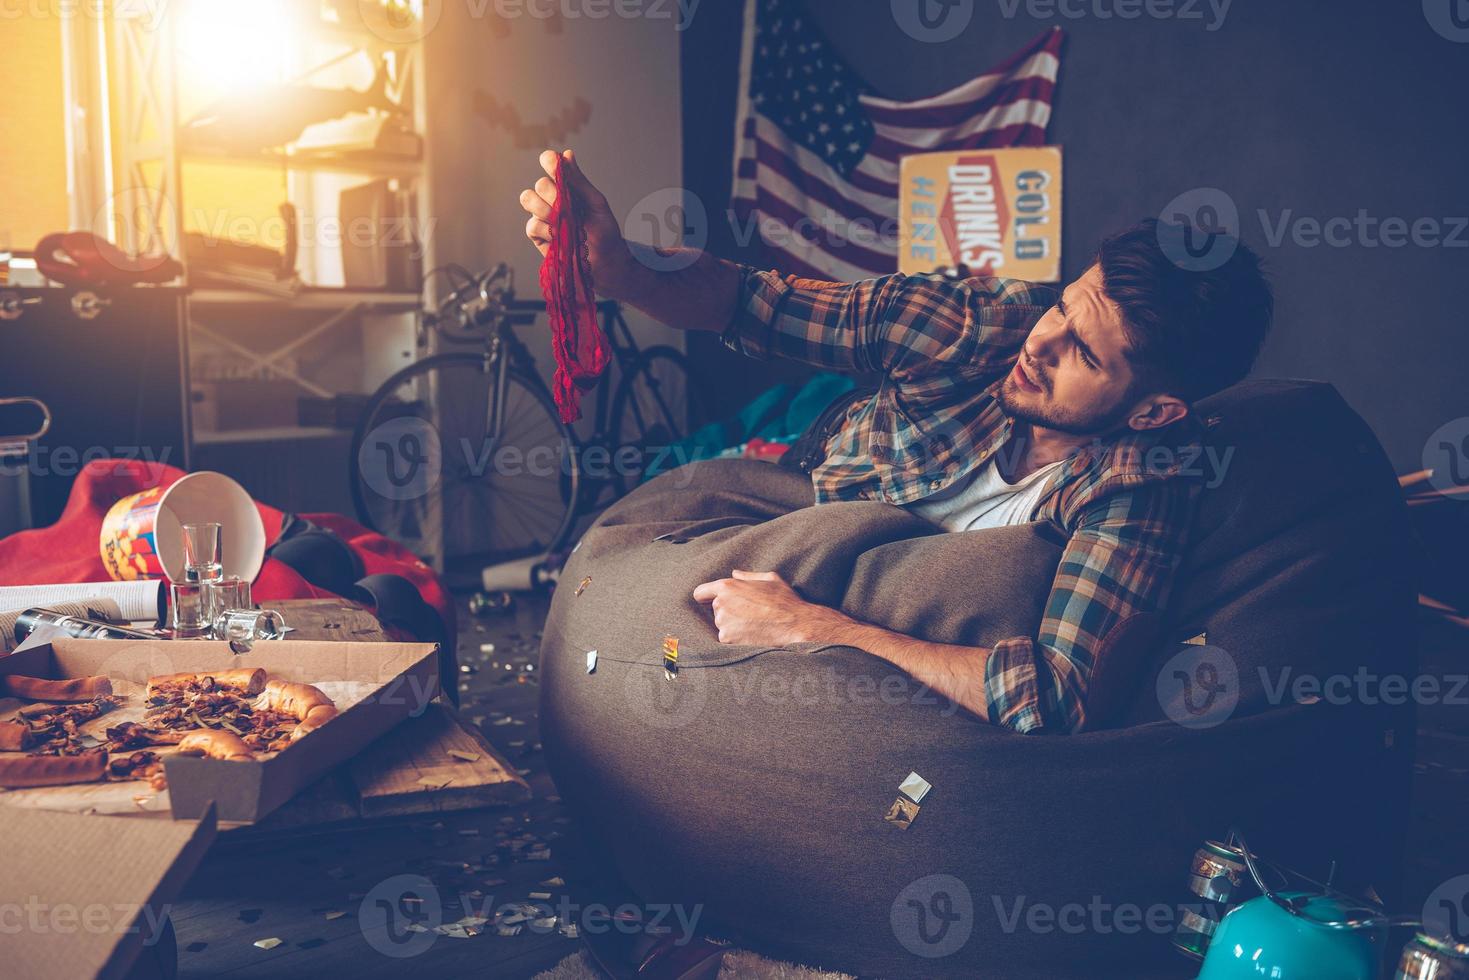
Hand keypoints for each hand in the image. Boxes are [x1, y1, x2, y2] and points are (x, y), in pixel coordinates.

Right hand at [520, 149, 637, 298]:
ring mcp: (544, 217)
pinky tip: (558, 236)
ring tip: (562, 221)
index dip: (548, 162)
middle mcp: (553, 199)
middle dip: (552, 193)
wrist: (607, 263)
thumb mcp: (597, 204)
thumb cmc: (606, 233)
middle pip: (539, 184)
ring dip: (545, 208)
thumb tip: (567, 154)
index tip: (551, 162)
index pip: (551, 166)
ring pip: (529, 200)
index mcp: (568, 187)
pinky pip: (532, 225)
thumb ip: (580, 181)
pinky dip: (546, 229)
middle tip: (568, 206)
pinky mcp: (539, 237)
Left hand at [692, 569, 846, 645]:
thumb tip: (735, 574)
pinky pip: (727, 638)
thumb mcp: (770, 579)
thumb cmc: (785, 600)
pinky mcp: (727, 639)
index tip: (709, 602)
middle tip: (749, 614)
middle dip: (727, 611)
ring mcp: (723, 622)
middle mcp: (721, 603)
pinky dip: (737, 638)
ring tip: (754, 624)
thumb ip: (749, 576)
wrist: (795, 625)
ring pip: (722, 625)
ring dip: (732, 626)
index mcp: (728, 586)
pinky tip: (753, 634)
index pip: (701, 592)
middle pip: (715, 610)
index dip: (705, 597)